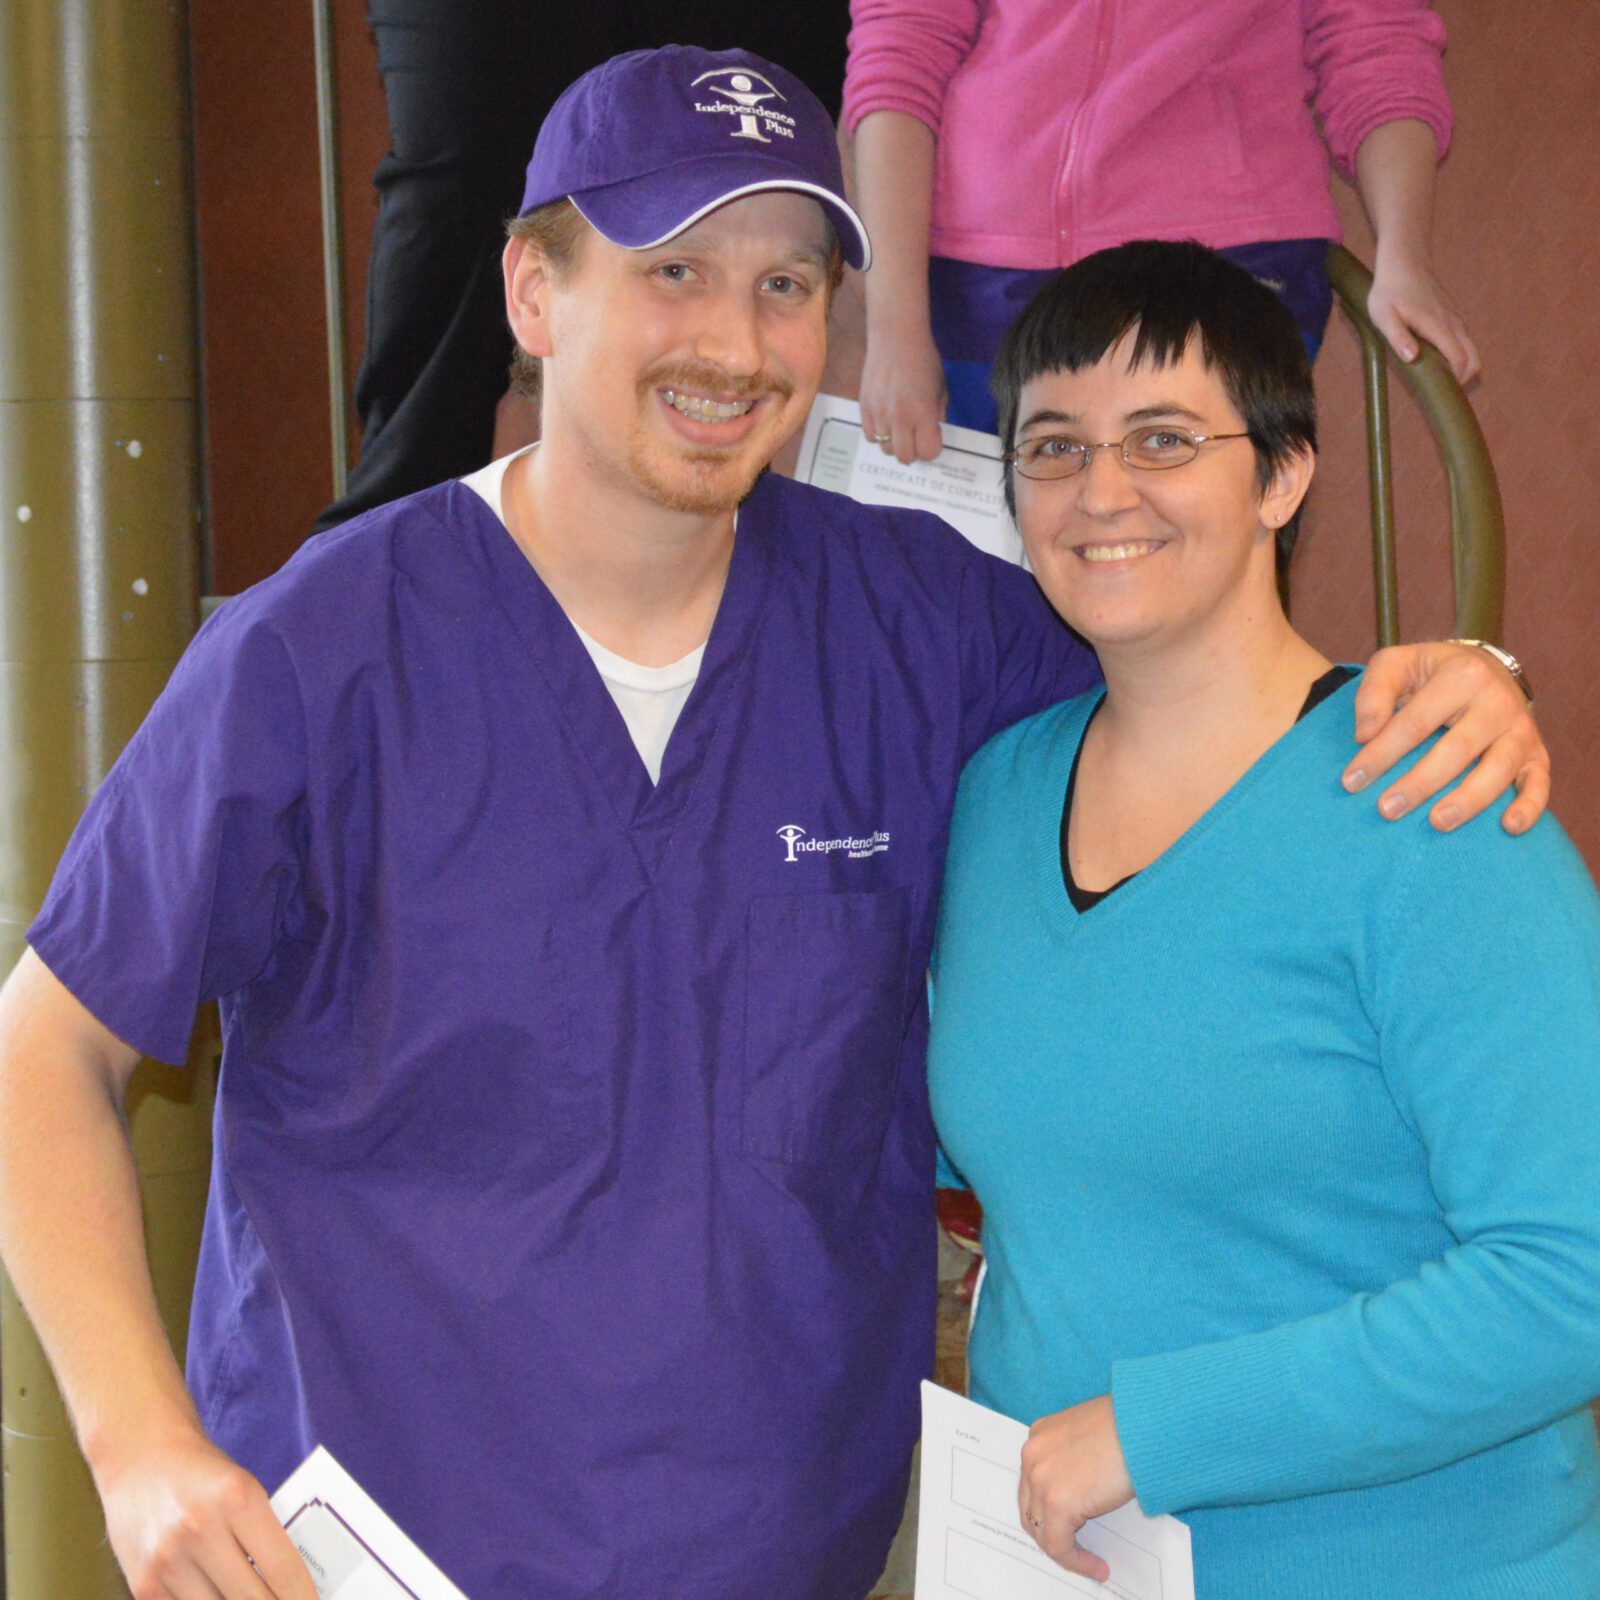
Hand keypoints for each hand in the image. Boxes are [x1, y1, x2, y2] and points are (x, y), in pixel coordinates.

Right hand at [96, 1425, 318, 1599]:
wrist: (140, 1456)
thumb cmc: (204, 1473)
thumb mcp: (244, 1489)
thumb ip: (264, 1535)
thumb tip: (289, 1588)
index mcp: (238, 1499)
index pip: (282, 1567)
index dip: (302, 1596)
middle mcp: (201, 1531)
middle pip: (252, 1599)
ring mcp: (168, 1562)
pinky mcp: (144, 1585)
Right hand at [858, 315, 946, 464]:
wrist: (895, 336)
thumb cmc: (924, 360)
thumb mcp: (940, 388)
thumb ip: (937, 415)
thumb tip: (932, 436)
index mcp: (923, 412)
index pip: (927, 452)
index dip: (932, 448)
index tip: (932, 436)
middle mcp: (899, 417)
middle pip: (904, 457)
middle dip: (913, 451)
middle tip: (916, 437)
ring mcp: (879, 413)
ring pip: (885, 449)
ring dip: (895, 443)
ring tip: (900, 427)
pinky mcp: (864, 407)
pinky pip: (871, 436)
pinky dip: (880, 434)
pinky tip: (886, 420)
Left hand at [1017, 1395, 1134, 1581]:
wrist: (1143, 1425)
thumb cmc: (1128, 1427)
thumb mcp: (1088, 1437)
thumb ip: (1073, 1461)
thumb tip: (1080, 1492)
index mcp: (1040, 1436)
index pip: (1033, 1483)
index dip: (1048, 1509)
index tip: (1070, 1526)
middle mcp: (1033, 1455)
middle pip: (1031, 1507)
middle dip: (1050, 1530)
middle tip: (1073, 1547)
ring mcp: (1041, 1479)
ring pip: (1042, 1530)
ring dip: (1064, 1548)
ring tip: (1088, 1561)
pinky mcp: (1057, 1503)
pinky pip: (1058, 1546)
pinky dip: (1076, 1561)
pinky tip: (1097, 1567)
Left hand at [1343, 642, 1547, 832]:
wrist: (1482, 668)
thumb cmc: (1429, 673)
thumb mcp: (1395, 664)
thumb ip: (1374, 693)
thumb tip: (1364, 735)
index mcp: (1462, 676)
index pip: (1415, 723)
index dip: (1381, 754)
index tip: (1351, 781)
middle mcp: (1497, 701)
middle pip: (1457, 749)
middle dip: (1420, 783)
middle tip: (1387, 810)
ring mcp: (1521, 729)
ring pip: (1498, 769)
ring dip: (1468, 800)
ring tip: (1437, 823)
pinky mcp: (1536, 753)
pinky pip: (1539, 782)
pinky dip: (1530, 806)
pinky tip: (1509, 828)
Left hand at [1367, 248, 1480, 385]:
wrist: (1405, 260)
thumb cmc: (1389, 290)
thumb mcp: (1384, 316)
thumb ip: (1398, 337)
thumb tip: (1413, 358)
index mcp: (1438, 326)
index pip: (1460, 360)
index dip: (1455, 381)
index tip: (1441, 395)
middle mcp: (1454, 323)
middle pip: (1474, 358)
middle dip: (1463, 379)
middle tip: (1440, 392)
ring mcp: (1456, 318)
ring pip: (1471, 350)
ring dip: (1461, 367)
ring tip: (1435, 379)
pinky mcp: (1453, 315)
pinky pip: (1463, 341)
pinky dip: (1457, 355)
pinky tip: (1435, 360)